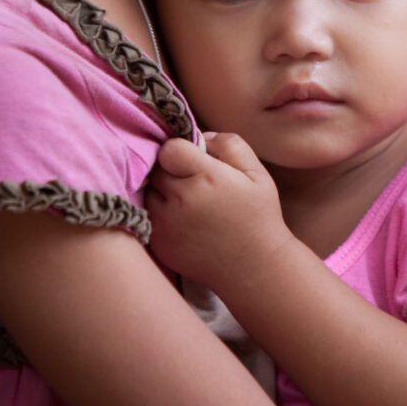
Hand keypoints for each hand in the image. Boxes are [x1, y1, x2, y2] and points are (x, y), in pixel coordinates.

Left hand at [145, 132, 290, 294]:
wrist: (255, 269)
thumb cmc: (259, 217)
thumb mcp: (257, 173)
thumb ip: (229, 145)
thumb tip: (201, 136)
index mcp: (207, 177)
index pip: (169, 148)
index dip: (180, 149)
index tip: (192, 158)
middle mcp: (182, 200)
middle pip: (156, 169)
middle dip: (170, 169)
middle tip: (190, 180)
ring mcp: (167, 224)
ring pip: (148, 191)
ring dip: (162, 191)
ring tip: (185, 201)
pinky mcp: (159, 244)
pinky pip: (147, 216)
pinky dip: (159, 214)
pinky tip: (182, 220)